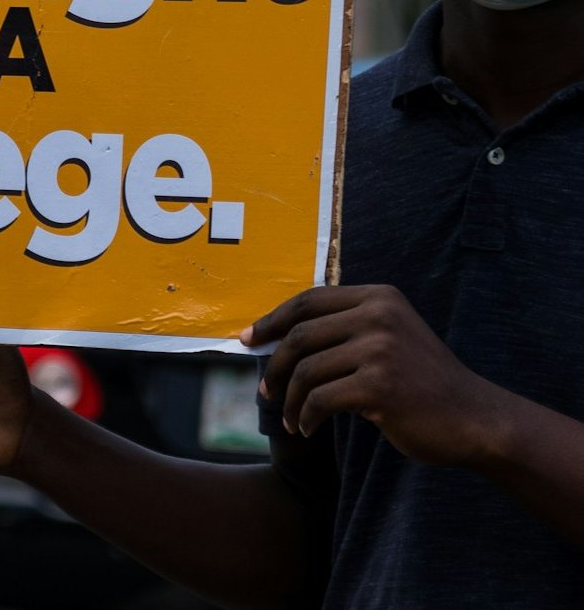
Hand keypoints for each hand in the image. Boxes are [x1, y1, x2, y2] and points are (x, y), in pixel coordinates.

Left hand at [247, 285, 501, 465]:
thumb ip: (345, 328)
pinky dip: (306, 416)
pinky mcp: (380, 386)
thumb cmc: (422, 382)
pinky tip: (306, 428)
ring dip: (289, 398)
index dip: (273, 319)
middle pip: (300, 334)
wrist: (475, 418)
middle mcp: (378, 315)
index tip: (249, 339)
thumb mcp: (388, 337)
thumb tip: (278, 336)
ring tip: (289, 417)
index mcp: (377, 297)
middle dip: (275, 363)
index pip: (309, 301)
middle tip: (264, 389)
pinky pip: (321, 399)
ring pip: (307, 370)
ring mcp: (380, 349)